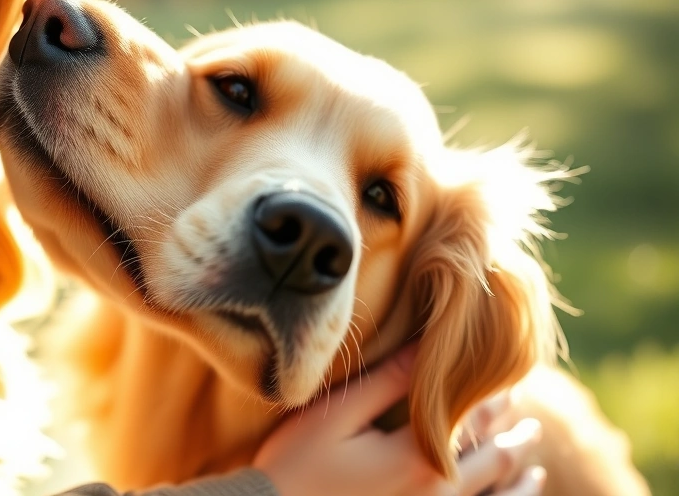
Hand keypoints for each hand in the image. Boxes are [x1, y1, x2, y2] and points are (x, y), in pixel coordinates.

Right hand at [252, 345, 545, 495]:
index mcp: (421, 456)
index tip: (506, 379)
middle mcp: (439, 495)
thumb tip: (428, 347)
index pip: (474, 418)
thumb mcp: (336, 416)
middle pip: (494, 461)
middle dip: (514, 436)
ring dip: (520, 483)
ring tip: (534, 471)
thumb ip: (386, 383)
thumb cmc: (295, 466)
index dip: (493, 397)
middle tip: (528, 420)